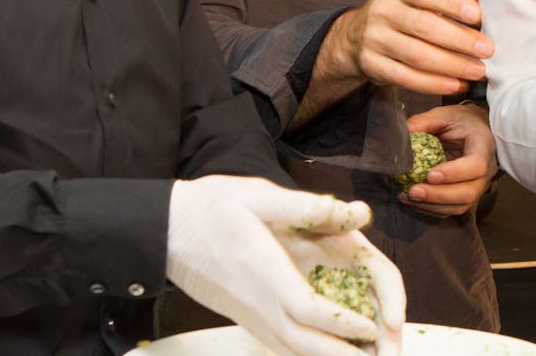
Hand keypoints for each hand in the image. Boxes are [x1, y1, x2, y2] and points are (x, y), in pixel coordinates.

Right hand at [166, 176, 403, 355]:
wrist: (166, 231)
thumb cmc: (211, 208)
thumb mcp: (257, 195)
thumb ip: (306, 206)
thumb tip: (355, 211)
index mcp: (263, 268)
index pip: (307, 308)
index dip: (340, 323)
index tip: (369, 327)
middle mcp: (256, 300)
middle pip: (302, 341)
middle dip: (340, 354)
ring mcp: (248, 314)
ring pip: (291, 347)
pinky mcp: (244, 318)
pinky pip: (280, 343)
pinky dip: (307, 351)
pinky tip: (326, 350)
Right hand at [321, 0, 493, 95]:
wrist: (357, 34)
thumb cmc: (403, 8)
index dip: (452, 2)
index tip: (478, 15)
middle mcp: (381, 10)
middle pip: (424, 27)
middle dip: (460, 40)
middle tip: (487, 50)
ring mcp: (374, 39)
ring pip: (417, 55)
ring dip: (452, 65)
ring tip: (478, 70)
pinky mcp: (372, 65)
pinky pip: (406, 78)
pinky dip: (434, 84)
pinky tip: (456, 85)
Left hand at [399, 104, 497, 217]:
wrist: (475, 130)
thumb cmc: (461, 121)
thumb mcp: (444, 114)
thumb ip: (424, 122)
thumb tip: (402, 135)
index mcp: (483, 146)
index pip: (476, 165)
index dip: (454, 173)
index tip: (430, 175)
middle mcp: (485, 171)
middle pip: (468, 192)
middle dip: (438, 195)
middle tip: (413, 191)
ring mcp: (477, 186)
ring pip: (460, 205)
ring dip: (432, 205)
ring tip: (407, 196)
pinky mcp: (466, 195)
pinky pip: (451, 209)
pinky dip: (431, 209)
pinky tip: (412, 201)